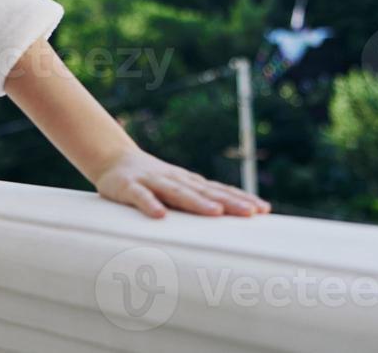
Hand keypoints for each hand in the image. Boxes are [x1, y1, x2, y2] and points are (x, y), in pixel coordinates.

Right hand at [90, 147, 270, 218]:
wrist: (114, 158)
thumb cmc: (152, 180)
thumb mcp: (177, 188)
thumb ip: (198, 201)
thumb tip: (228, 219)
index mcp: (189, 182)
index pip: (219, 189)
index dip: (240, 198)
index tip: (263, 209)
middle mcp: (175, 179)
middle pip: (205, 192)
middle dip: (228, 202)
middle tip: (251, 213)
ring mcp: (152, 182)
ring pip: (177, 192)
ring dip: (196, 202)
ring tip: (215, 212)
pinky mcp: (129, 187)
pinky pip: (140, 197)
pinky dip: (150, 204)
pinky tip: (159, 215)